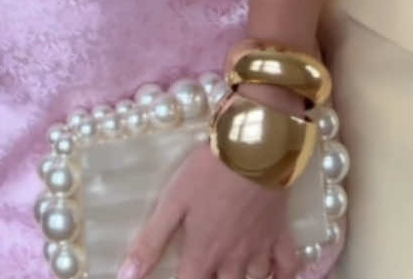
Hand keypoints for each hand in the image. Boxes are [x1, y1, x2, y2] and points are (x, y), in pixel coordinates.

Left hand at [117, 143, 297, 278]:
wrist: (252, 146)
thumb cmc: (208, 172)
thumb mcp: (172, 201)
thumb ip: (151, 241)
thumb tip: (126, 276)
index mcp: (202, 254)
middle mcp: (231, 260)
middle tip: (209, 272)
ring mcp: (259, 249)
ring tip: (235, 274)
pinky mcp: (280, 233)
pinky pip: (287, 266)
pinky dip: (283, 277)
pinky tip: (275, 277)